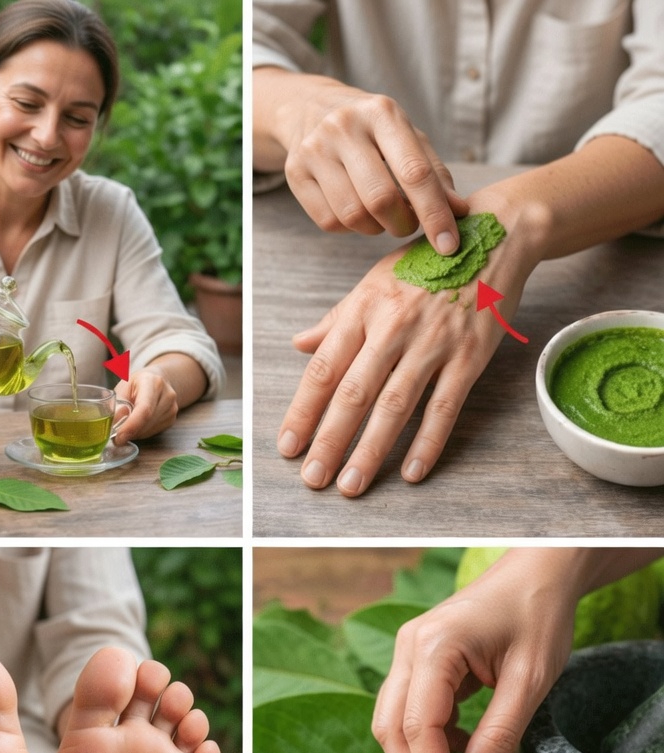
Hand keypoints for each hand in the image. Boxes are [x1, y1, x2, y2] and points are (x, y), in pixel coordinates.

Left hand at [113, 369, 178, 443]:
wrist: (159, 379)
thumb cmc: (138, 383)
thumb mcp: (123, 386)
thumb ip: (118, 403)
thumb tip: (114, 422)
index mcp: (153, 382)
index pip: (145, 409)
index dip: (131, 426)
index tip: (119, 437)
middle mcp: (167, 395)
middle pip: (147, 422)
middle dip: (129, 431)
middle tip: (116, 434)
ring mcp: (172, 409)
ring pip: (149, 430)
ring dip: (134, 432)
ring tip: (127, 423)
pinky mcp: (172, 419)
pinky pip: (153, 432)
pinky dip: (141, 432)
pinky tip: (138, 423)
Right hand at [257, 71, 467, 245]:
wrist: (310, 108)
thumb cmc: (372, 130)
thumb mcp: (407, 139)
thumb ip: (434, 174)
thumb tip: (460, 212)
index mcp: (382, 113)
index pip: (414, 173)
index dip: (434, 214)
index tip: (449, 245)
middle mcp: (344, 126)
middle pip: (380, 199)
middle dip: (402, 224)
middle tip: (408, 224)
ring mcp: (315, 149)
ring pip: (352, 215)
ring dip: (374, 229)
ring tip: (380, 216)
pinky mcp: (295, 173)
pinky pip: (329, 222)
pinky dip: (349, 228)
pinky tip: (354, 210)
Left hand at [277, 186, 545, 494]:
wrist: (493, 237)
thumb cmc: (426, 264)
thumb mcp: (374, 282)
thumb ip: (337, 319)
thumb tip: (299, 345)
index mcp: (364, 310)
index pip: (324, 369)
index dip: (303, 411)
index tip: (288, 446)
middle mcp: (393, 328)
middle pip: (354, 394)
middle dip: (330, 441)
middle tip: (313, 479)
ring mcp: (433, 344)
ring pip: (394, 406)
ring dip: (371, 451)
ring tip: (351, 486)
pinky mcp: (469, 357)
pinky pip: (444, 408)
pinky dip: (428, 443)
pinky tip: (412, 473)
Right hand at [372, 550, 578, 752]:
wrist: (538, 573)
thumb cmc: (539, 617)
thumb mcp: (531, 681)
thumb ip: (501, 735)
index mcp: (435, 647)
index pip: (417, 725)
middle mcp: (409, 647)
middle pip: (389, 726)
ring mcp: (407, 651)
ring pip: (391, 720)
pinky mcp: (416, 659)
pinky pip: (407, 709)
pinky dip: (427, 738)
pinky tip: (461, 748)